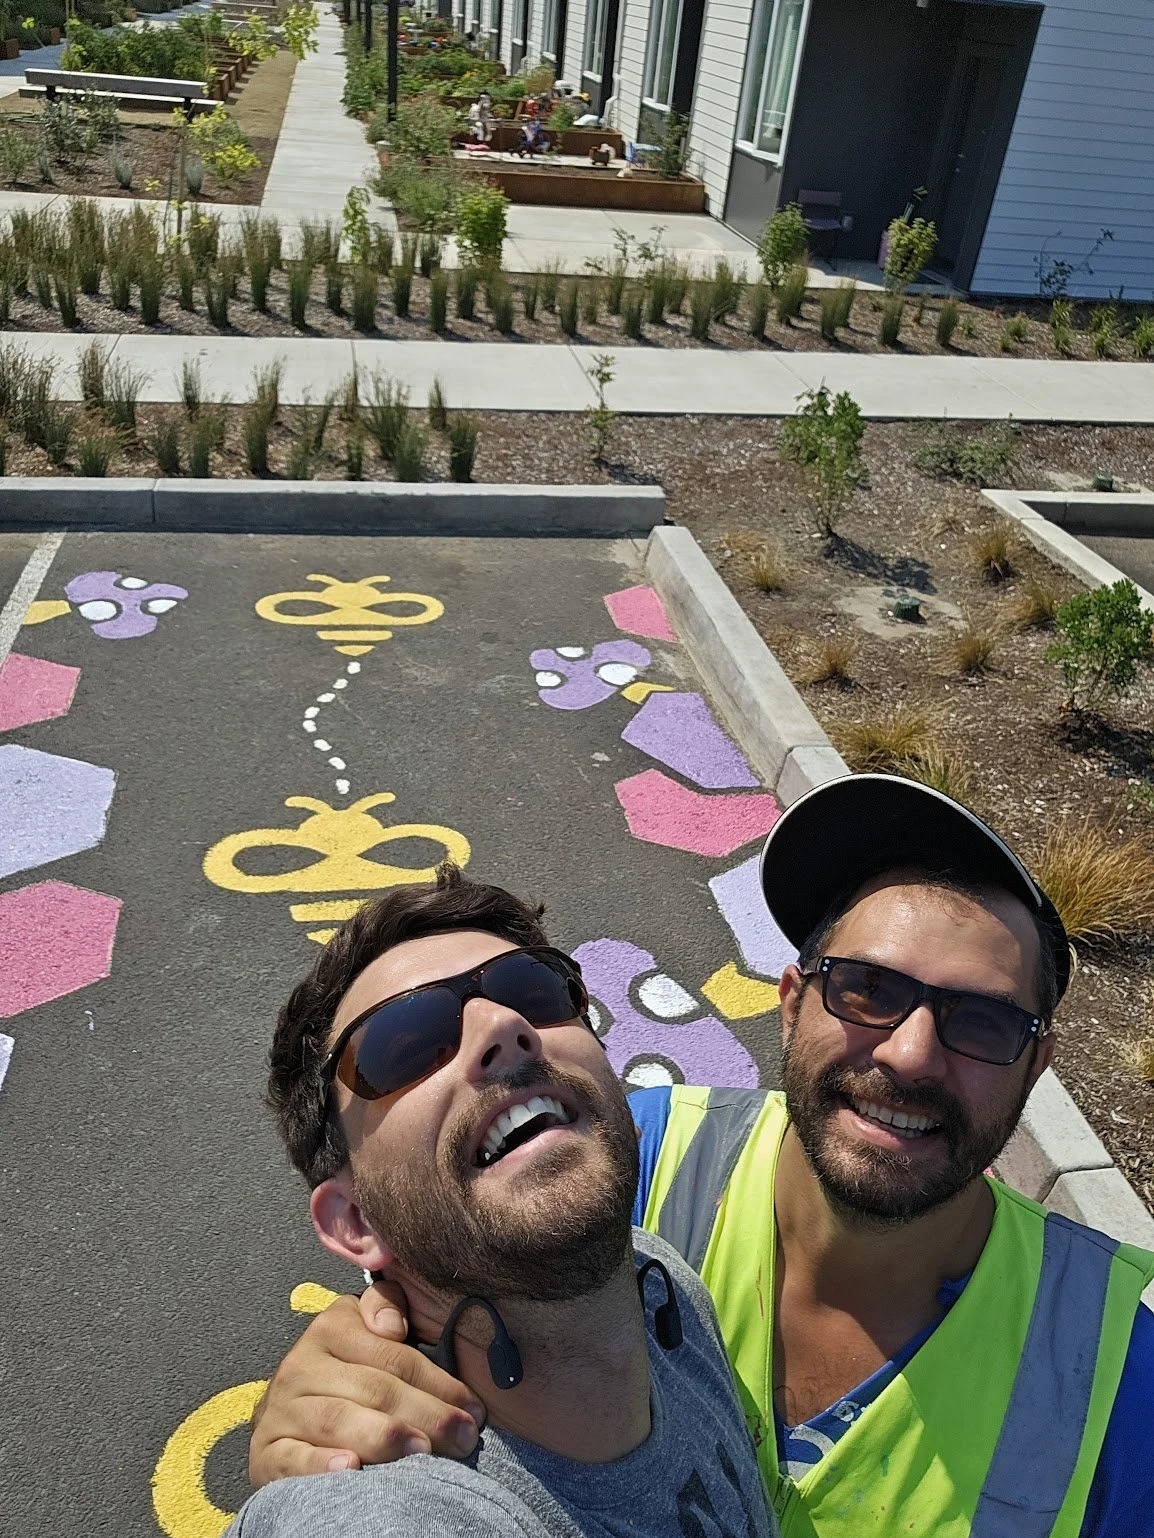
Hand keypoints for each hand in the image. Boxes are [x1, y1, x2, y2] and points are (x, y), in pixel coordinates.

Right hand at [248, 1279, 485, 1485]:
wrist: (285, 1418)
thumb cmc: (346, 1374)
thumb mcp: (364, 1329)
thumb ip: (386, 1308)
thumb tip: (393, 1327)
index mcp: (331, 1328)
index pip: (394, 1357)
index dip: (439, 1382)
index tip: (474, 1409)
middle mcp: (301, 1366)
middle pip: (374, 1390)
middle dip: (426, 1414)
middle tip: (463, 1438)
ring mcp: (282, 1410)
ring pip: (338, 1420)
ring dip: (383, 1437)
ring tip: (421, 1453)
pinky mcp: (267, 1452)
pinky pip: (294, 1458)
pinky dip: (322, 1465)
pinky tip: (351, 1468)